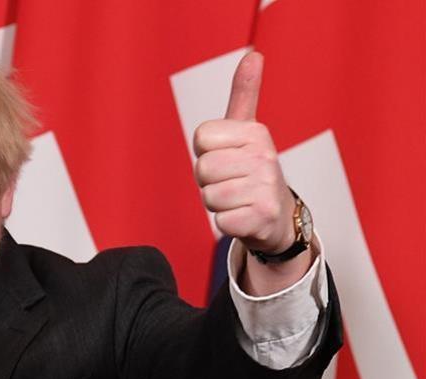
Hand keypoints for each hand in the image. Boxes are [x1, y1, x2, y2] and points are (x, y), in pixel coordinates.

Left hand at [193, 52, 295, 255]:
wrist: (278, 216)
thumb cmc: (251, 170)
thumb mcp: (247, 131)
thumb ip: (244, 94)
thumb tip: (253, 54)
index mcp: (256, 132)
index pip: (201, 138)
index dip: (206, 152)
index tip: (226, 157)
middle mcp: (265, 157)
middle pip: (202, 169)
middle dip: (209, 180)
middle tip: (231, 182)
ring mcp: (265, 188)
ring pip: (208, 196)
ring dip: (217, 203)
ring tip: (237, 199)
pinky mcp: (262, 217)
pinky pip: (220, 221)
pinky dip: (226, 223)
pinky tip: (244, 216)